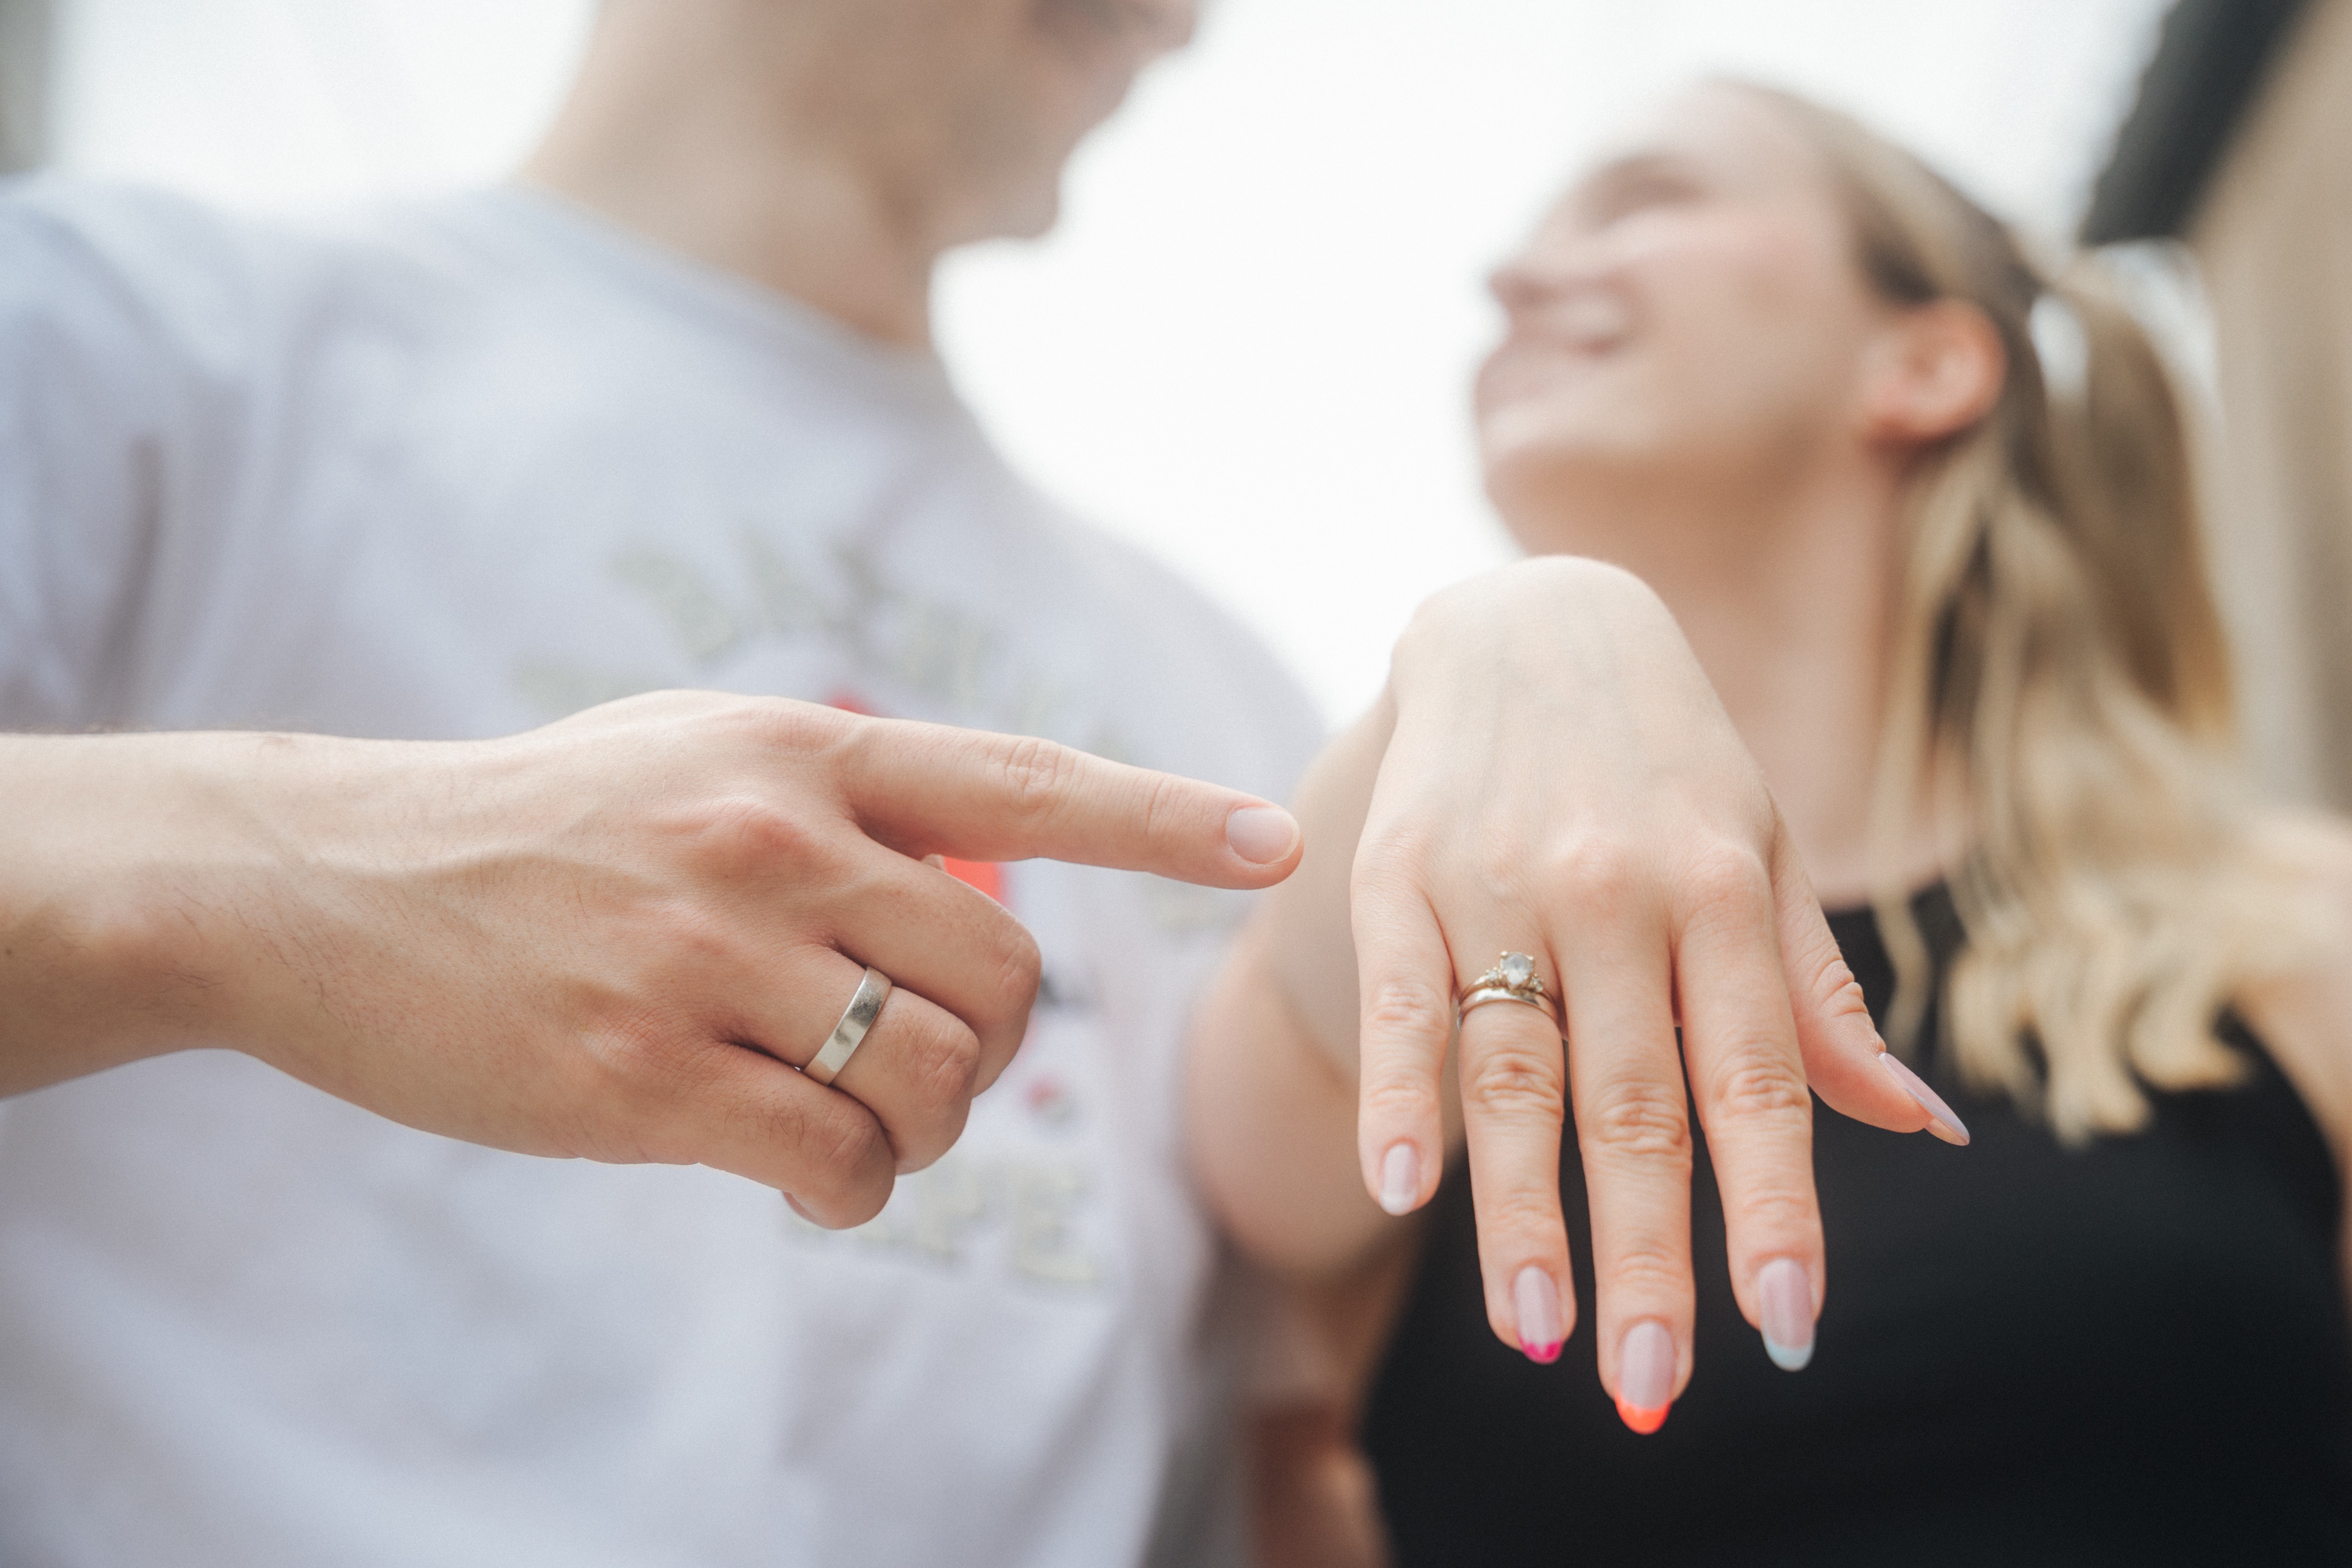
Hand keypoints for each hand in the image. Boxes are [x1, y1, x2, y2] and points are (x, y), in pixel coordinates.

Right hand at [0, 692, 1300, 1224]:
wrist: (325, 883)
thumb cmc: (534, 824)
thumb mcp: (690, 756)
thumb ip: (834, 800)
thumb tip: (968, 888)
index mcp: (798, 753)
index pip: (1023, 782)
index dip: (1163, 816)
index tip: (1278, 842)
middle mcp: (771, 842)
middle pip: (1002, 975)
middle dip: (995, 1045)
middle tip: (918, 1062)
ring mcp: (706, 958)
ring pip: (931, 1078)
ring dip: (921, 1129)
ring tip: (845, 1124)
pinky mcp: (643, 1074)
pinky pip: (836, 1161)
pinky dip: (851, 1189)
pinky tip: (802, 1174)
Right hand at [1351, 558, 1939, 1422]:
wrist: (1532, 616)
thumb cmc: (1667, 759)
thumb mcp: (1763, 850)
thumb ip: (1818, 994)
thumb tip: (1921, 1128)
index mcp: (1721, 889)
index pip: (1756, 1078)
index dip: (1771, 1207)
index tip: (1784, 1328)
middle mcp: (1616, 889)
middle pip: (1632, 1100)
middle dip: (1643, 1254)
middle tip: (1651, 1385)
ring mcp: (1499, 879)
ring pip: (1514, 1071)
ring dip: (1521, 1212)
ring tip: (1532, 1337)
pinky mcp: (1398, 867)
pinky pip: (1405, 999)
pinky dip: (1401, 1095)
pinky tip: (1399, 1191)